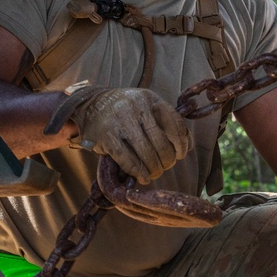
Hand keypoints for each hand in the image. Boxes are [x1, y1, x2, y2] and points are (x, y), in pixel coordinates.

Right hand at [50, 87, 191, 184]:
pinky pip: (127, 159)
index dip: (181, 143)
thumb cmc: (125, 110)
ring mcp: (120, 121)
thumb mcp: (145, 106)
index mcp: (149, 99)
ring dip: (153, 169)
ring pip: (145, 153)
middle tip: (165, 167)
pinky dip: (137, 171)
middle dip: (166, 160)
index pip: (174, 123)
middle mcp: (135, 107)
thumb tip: (187, 146)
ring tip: (154, 174)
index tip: (180, 154)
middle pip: (160, 142)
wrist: (90, 105)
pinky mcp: (106, 136)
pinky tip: (142, 177)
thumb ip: (165, 121)